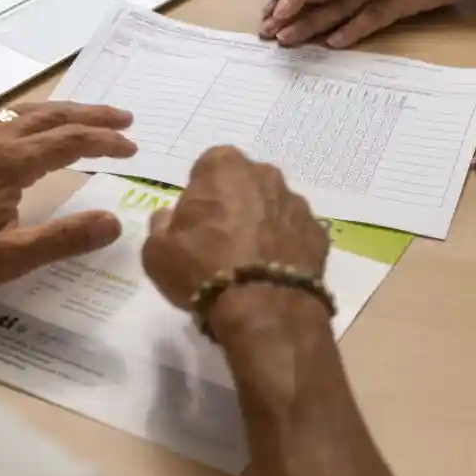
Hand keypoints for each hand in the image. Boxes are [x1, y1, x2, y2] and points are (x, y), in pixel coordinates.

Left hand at [0, 102, 136, 292]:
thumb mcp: (8, 259)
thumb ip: (64, 239)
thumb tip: (114, 222)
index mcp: (10, 163)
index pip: (71, 141)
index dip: (105, 142)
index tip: (131, 148)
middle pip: (52, 115)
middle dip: (92, 115)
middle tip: (124, 119)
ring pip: (26, 112)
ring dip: (62, 112)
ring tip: (87, 118)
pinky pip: (2, 118)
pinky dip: (32, 117)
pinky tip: (32, 130)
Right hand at [142, 146, 328, 311]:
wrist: (263, 309)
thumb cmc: (202, 270)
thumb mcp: (156, 251)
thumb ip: (161, 225)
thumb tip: (169, 217)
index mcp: (224, 167)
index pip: (209, 166)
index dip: (200, 193)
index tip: (194, 220)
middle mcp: (265, 175)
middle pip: (244, 183)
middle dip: (234, 203)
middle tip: (219, 239)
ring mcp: (296, 203)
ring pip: (272, 207)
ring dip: (261, 224)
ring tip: (248, 262)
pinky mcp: (318, 233)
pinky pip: (294, 233)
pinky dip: (284, 246)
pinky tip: (271, 273)